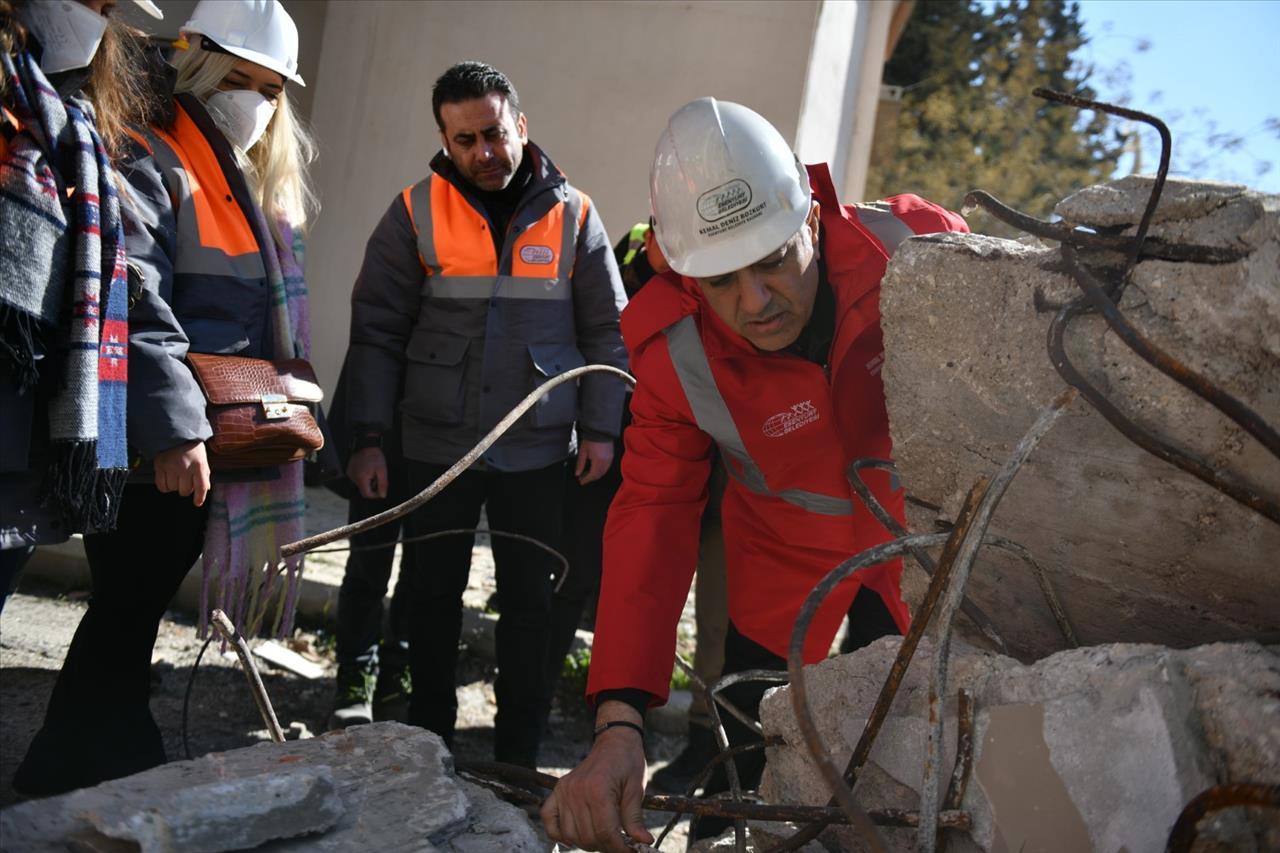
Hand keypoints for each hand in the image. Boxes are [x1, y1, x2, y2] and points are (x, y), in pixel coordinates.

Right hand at [153, 440, 210, 506]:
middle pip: (185, 490)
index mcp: (199, 465)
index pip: (201, 486)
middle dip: (186, 489)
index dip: (199, 497)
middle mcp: (186, 467)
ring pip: (173, 489)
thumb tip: (204, 490)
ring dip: (175, 486)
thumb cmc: (191, 448)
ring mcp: (172, 466)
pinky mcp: (160, 466)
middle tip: (185, 481)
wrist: (175, 433)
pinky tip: (168, 481)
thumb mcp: (202, 459)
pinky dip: (165, 487)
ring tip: (176, 476)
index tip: (197, 503)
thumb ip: (204, 475)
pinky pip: (162, 486)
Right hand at [347, 447, 387, 498]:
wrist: (366, 444)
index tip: (381, 489)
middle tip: (377, 477)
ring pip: (361, 484)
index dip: (375, 495)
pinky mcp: (350, 471)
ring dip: (368, 481)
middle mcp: (353, 478)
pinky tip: (367, 470)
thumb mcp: (382, 470)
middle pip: (364, 490)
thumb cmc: (374, 456)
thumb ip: (383, 484)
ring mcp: (350, 474)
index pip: (366, 494)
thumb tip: (382, 495)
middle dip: (372, 486)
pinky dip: (364, 477)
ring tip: (372, 472)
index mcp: (361, 478)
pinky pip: (358, 478)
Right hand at [541, 702, 651, 851]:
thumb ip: (635, 818)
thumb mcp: (636, 789)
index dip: (619, 848)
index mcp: (598, 790)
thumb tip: (644, 843)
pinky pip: (548, 819)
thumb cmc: (627, 762)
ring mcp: (564, 791)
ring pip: (570, 834)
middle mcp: (577, 791)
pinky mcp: (558, 790)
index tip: (629, 851)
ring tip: (602, 839)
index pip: (606, 832)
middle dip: (606, 846)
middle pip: (588, 836)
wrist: (614, 741)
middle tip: (618, 844)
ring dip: (586, 843)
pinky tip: (572, 837)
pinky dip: (557, 833)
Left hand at [575, 439, 614, 484]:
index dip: (586, 480)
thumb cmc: (591, 439)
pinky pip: (606, 467)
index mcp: (598, 461)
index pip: (592, 475)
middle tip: (583, 478)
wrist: (600, 431)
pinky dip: (600, 470)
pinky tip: (595, 468)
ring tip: (588, 473)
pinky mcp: (611, 456)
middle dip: (590, 478)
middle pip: (598, 475)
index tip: (581, 481)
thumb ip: (580, 464)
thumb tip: (577, 473)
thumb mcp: (583, 452)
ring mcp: (610, 459)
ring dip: (595, 475)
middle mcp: (605, 461)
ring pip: (603, 472)